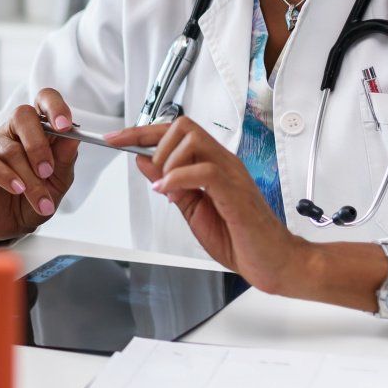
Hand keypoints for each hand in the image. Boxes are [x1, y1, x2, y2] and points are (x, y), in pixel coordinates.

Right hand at [0, 88, 81, 241]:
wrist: (10, 224)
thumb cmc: (34, 196)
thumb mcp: (58, 180)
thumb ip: (65, 159)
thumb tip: (75, 138)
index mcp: (39, 128)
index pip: (44, 100)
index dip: (55, 107)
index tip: (65, 126)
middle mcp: (14, 130)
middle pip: (22, 115)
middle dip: (38, 144)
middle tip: (47, 171)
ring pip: (10, 148)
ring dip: (29, 178)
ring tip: (39, 200)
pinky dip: (5, 176)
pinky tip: (16, 189)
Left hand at [102, 116, 306, 293]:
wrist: (272, 261)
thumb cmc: (239, 238)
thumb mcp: (191, 208)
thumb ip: (171, 183)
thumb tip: (144, 161)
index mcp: (212, 165)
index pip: (175, 133)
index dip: (140, 133)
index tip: (115, 139)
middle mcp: (223, 163)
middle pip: (182, 126)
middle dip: (153, 141)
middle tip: (150, 171)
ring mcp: (231, 174)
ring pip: (193, 140)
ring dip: (167, 160)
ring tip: (165, 186)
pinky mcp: (235, 192)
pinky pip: (204, 170)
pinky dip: (178, 178)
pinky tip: (168, 191)